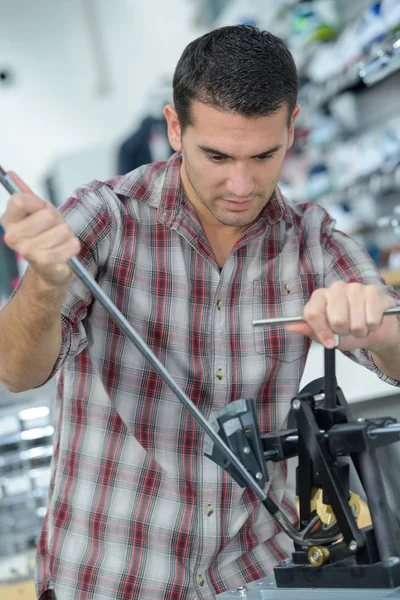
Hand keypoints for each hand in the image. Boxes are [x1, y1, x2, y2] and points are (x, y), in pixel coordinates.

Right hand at [1, 172, 80, 286]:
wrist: (50, 266)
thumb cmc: (45, 235)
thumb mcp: (36, 211)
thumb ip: (25, 194)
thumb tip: (11, 174)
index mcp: (8, 220)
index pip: (20, 200)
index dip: (37, 203)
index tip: (40, 210)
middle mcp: (12, 237)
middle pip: (47, 215)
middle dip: (57, 220)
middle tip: (52, 229)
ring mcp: (26, 251)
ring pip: (62, 229)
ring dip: (66, 234)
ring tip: (58, 240)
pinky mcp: (44, 263)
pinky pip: (70, 245)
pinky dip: (73, 245)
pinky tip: (64, 250)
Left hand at [284, 281, 398, 353]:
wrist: (373, 331)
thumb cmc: (346, 331)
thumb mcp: (324, 335)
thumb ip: (308, 329)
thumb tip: (289, 326)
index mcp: (320, 297)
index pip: (313, 313)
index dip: (321, 331)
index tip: (329, 342)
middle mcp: (336, 288)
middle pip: (336, 320)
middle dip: (344, 332)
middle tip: (347, 330)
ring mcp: (355, 288)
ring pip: (356, 322)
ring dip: (359, 331)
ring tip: (359, 327)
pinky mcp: (373, 292)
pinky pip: (371, 319)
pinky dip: (372, 327)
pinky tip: (370, 321)